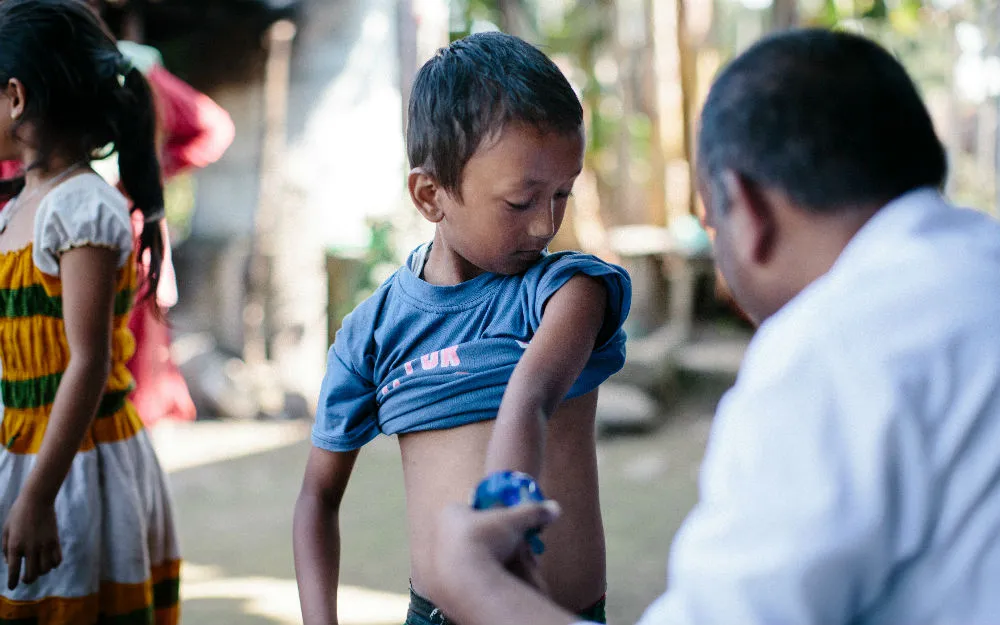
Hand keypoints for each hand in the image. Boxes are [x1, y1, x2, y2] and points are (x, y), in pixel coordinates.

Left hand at [2, 495, 61, 589]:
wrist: (37, 499)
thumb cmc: (18, 513)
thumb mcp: (6, 530)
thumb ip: (5, 548)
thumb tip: (8, 564)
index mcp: (15, 546)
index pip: (13, 571)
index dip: (12, 582)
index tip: (12, 587)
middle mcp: (30, 548)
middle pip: (31, 574)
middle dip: (27, 580)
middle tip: (26, 579)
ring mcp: (44, 545)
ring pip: (45, 570)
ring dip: (41, 572)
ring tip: (38, 568)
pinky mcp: (55, 541)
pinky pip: (57, 560)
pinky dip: (53, 564)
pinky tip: (49, 561)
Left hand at [435, 500, 560, 588]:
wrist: (465, 581)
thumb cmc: (488, 543)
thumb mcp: (515, 522)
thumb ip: (534, 512)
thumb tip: (555, 509)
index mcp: (450, 513)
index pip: (472, 512)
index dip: (491, 520)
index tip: (504, 530)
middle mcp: (436, 534)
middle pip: (465, 534)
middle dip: (483, 541)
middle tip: (502, 551)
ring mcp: (432, 559)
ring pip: (459, 557)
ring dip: (475, 561)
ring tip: (495, 569)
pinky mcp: (434, 582)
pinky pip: (455, 578)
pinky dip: (469, 579)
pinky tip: (483, 583)